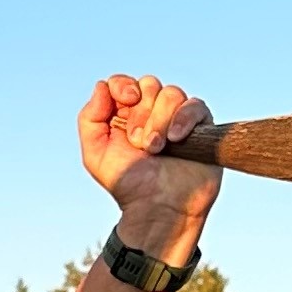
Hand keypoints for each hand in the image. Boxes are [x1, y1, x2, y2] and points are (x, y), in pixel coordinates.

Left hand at [80, 72, 220, 251]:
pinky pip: (195, 105)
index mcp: (126, 115)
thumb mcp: (95, 154)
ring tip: (156, 149)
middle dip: (142, 113)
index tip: (126, 102)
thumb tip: (103, 85)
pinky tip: (176, 140)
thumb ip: (90, 118)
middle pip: (149, 85)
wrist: (158, 208)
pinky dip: (184, 118)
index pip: (124, 83)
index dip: (123, 86)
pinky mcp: (201, 127)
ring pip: (172, 93)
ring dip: (160, 120)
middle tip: (140, 143)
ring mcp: (177, 119)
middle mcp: (152, 113)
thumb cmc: (129, 185)